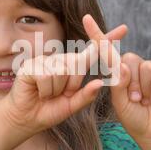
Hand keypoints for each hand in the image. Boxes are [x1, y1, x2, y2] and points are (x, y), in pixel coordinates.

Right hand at [0, 23, 127, 137]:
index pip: (92, 52)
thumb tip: (100, 83)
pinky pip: (48, 76)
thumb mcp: (71, 106)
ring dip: (56, 90)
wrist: (25, 119)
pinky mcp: (32, 65)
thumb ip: (86, 96)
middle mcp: (60, 60)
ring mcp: (45, 61)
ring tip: (46, 94)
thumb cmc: (47, 111)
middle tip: (58, 94)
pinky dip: (45, 90)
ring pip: (62, 71)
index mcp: (72, 68)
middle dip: (71, 85)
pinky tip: (38, 92)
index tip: (125, 29)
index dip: (106, 40)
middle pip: (77, 64)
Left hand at [82, 14, 150, 142]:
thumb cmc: (134, 117)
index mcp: (119, 72)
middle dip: (130, 82)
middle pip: (128, 58)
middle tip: (134, 100)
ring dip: (143, 87)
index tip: (86, 18)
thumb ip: (119, 84)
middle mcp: (134, 67)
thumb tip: (124, 64)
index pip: (106, 51)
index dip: (97, 35)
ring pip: (145, 65)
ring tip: (144, 101)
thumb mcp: (120, 103)